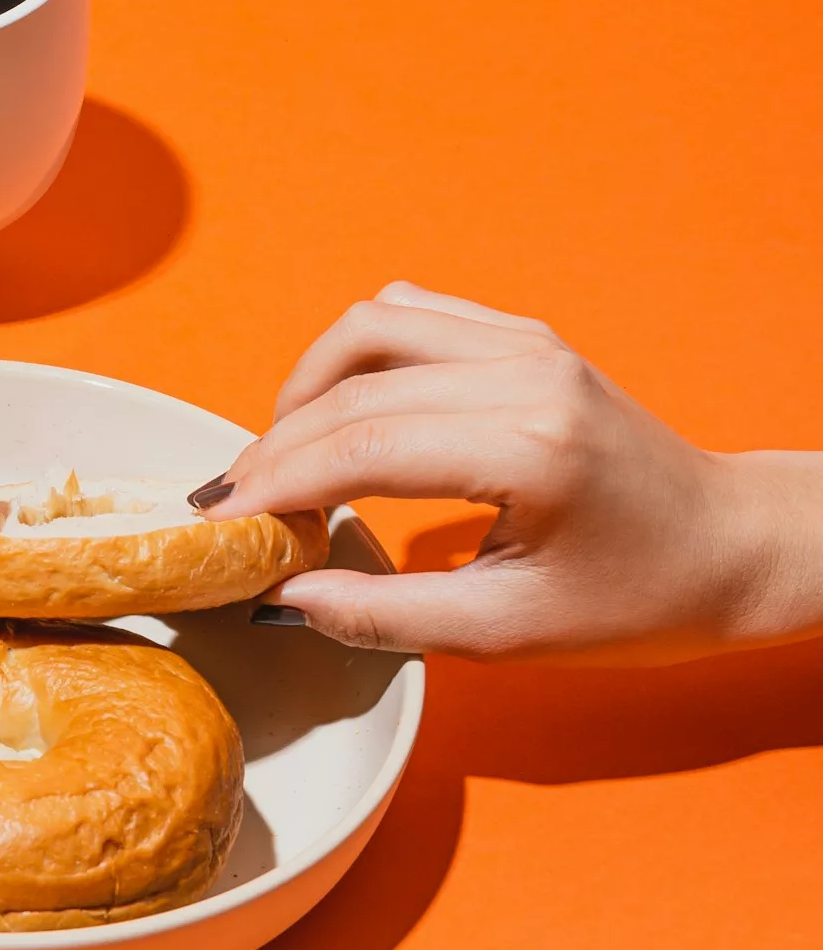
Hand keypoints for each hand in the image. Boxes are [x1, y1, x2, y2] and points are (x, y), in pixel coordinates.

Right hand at [195, 281, 822, 662]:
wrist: (731, 548)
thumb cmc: (641, 600)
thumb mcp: (509, 633)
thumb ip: (385, 617)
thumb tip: (282, 596)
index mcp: (532, 448)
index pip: (364, 448)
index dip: (276, 485)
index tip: (219, 522)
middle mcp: (527, 374)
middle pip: (355, 388)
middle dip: (275, 446)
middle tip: (230, 504)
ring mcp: (527, 343)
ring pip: (370, 326)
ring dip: (307, 386)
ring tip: (279, 456)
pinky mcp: (523, 336)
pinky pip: (408, 316)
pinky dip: (353, 358)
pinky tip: (336, 414)